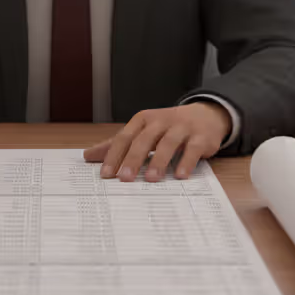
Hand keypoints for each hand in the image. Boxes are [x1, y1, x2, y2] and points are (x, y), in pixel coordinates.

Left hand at [83, 102, 229, 182]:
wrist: (206, 114)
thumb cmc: (168, 127)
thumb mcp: (143, 131)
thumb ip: (118, 144)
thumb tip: (88, 156)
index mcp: (143, 120)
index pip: (125, 137)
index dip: (115, 155)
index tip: (106, 174)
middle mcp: (161, 121)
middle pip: (144, 139)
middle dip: (133, 159)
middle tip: (124, 179)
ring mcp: (182, 128)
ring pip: (168, 143)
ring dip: (159, 161)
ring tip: (151, 179)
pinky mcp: (201, 137)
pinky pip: (192, 149)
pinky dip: (186, 162)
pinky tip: (179, 176)